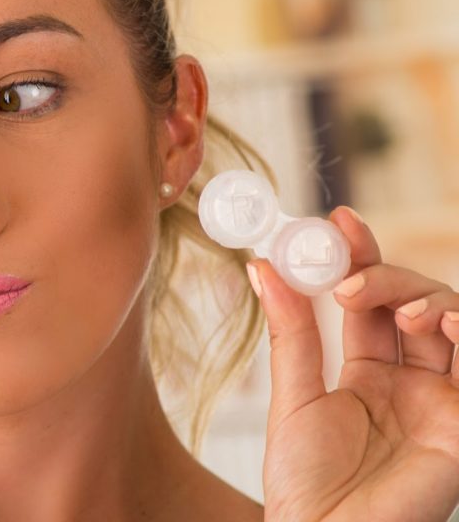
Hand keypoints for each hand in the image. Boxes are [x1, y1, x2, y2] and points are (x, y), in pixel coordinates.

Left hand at [253, 206, 458, 521]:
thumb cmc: (305, 484)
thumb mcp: (293, 397)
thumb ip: (290, 332)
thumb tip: (264, 266)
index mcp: (368, 374)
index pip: (373, 302)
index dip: (362, 257)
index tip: (338, 219)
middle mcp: (412, 384)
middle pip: (415, 305)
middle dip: (388, 277)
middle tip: (350, 280)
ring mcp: (444, 404)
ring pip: (455, 327)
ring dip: (431, 302)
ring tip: (401, 310)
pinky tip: (444, 325)